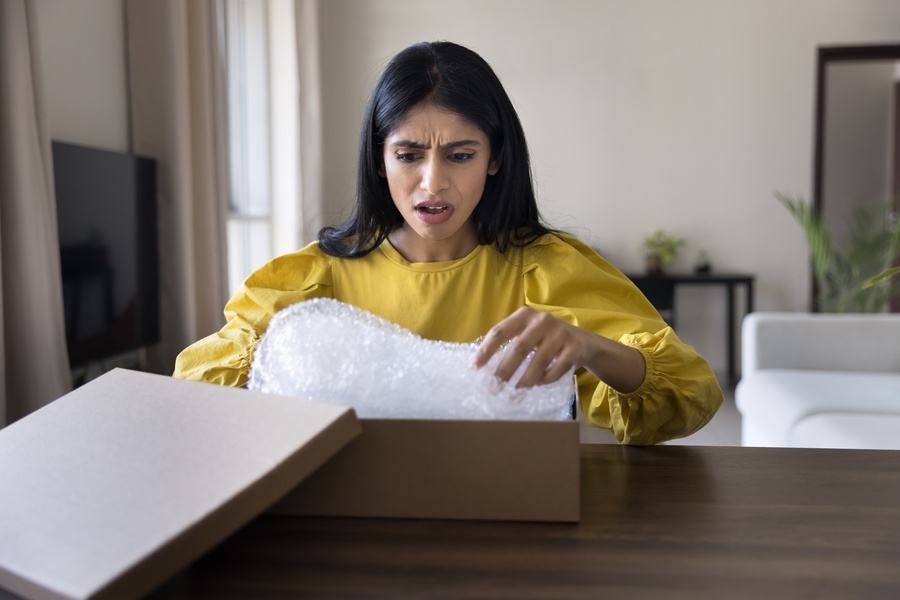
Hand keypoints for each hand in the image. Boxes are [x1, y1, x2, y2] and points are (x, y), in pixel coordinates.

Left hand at [472, 307, 594, 387]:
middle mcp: (542, 320)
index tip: (475, 368)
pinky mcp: (574, 346)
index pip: (500, 332)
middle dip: (504, 371)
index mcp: (524, 315)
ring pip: (539, 360)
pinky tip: (538, 385)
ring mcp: (560, 332)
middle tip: (494, 389)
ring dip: (525, 380)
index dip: (486, 350)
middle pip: (519, 348)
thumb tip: (479, 366)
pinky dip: (547, 378)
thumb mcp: (527, 333)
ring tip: (514, 394)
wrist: (583, 341)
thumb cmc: (545, 339)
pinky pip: (559, 366)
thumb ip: (508, 342)